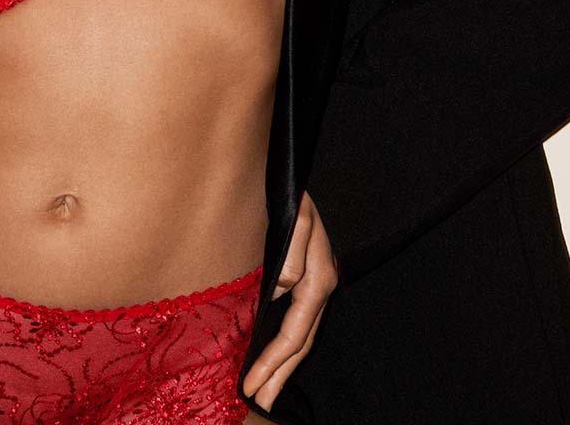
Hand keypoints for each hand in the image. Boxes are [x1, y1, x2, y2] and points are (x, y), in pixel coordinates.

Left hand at [241, 190, 339, 412]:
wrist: (303, 168)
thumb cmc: (296, 190)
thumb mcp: (295, 217)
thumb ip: (290, 254)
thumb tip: (282, 290)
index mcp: (319, 277)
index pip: (294, 333)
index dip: (272, 362)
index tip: (249, 385)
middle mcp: (320, 283)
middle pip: (302, 341)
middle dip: (280, 374)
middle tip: (258, 400)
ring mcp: (316, 279)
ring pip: (301, 332)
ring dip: (284, 363)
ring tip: (266, 388)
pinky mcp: (306, 272)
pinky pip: (297, 316)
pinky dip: (284, 338)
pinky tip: (271, 347)